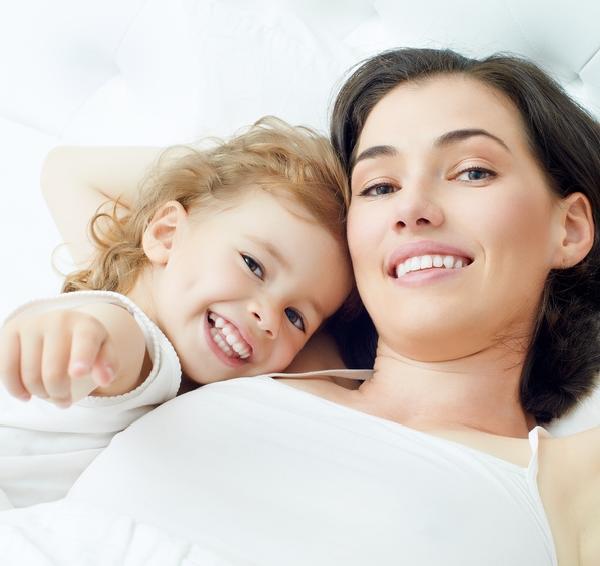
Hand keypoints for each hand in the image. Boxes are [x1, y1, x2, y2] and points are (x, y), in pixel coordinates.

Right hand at [0, 309, 117, 406]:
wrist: (64, 325)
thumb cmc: (88, 344)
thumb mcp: (105, 352)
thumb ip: (109, 365)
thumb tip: (104, 379)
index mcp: (86, 324)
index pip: (85, 341)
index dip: (82, 357)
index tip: (79, 373)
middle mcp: (58, 320)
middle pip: (53, 371)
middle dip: (59, 394)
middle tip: (65, 401)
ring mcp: (32, 324)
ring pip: (29, 374)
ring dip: (40, 394)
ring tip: (50, 395)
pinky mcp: (10, 332)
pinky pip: (6, 368)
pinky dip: (15, 388)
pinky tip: (26, 395)